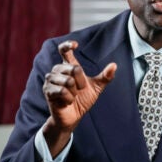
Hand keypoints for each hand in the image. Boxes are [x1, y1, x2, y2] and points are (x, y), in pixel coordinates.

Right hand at [42, 40, 116, 156]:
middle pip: (73, 69)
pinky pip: (62, 91)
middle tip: (80, 90)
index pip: (64, 50)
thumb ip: (105, 77)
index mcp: (69, 67)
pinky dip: (69, 98)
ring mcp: (51, 80)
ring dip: (74, 92)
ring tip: (73, 96)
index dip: (68, 45)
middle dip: (81, 82)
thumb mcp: (97, 87)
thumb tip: (114, 65)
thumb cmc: (84, 100)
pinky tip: (68, 101)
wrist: (74, 116)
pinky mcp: (47, 91)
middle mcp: (58, 71)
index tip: (75, 45)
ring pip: (67, 81)